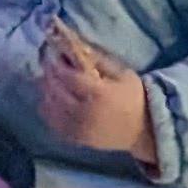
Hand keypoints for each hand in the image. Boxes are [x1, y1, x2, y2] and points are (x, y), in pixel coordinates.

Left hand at [36, 22, 149, 159]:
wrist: (143, 130)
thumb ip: (98, 60)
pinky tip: (51, 100)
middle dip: (48, 75)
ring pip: (49, 107)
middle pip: (55, 91)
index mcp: (99, 94)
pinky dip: (48, 110)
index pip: (67, 76)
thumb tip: (73, 47)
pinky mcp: (76, 139)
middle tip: (48, 66)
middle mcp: (85, 112)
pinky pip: (53, 123)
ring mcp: (79, 129)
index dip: (57, 64)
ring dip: (45, 91)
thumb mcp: (122, 73)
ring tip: (48, 81)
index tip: (54, 56)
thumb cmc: (134, 97)